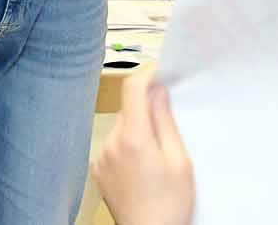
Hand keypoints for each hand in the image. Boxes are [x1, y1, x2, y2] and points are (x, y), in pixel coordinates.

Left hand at [92, 77, 193, 224]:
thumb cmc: (169, 206)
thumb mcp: (180, 162)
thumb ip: (166, 123)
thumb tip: (158, 92)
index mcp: (133, 137)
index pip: (131, 88)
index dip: (146, 74)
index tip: (159, 72)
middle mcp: (110, 143)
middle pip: (128, 109)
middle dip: (146, 110)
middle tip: (168, 124)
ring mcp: (101, 157)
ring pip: (121, 128)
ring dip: (137, 131)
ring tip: (156, 157)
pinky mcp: (98, 169)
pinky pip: (113, 146)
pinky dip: (127, 147)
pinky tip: (142, 168)